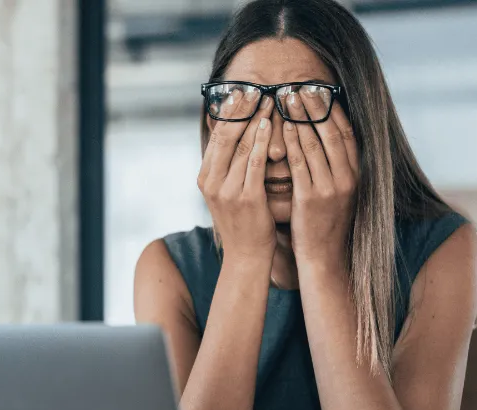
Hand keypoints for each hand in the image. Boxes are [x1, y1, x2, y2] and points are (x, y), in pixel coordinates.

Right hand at [197, 91, 276, 261]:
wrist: (246, 256)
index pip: (216, 136)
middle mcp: (212, 182)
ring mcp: (228, 190)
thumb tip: (234, 137)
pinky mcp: (247, 198)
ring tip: (269, 99)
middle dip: (242, 108)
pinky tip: (271, 125)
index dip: (229, 111)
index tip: (241, 91)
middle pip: (226, 135)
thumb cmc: (241, 223)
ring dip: (256, 119)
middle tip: (256, 87)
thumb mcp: (226, 193)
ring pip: (242, 145)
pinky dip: (263, 141)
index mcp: (205, 177)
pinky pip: (255, 162)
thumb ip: (226, 167)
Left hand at [282, 89, 358, 264]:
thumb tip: (326, 139)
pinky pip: (299, 164)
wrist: (324, 256)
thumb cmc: (326, 223)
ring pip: (315, 144)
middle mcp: (348, 178)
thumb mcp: (339, 193)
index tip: (320, 89)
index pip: (347, 133)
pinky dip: (292, 142)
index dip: (333, 109)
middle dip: (315, 106)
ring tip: (286, 97)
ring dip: (300, 117)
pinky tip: (282, 126)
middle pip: (331, 132)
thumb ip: (335, 167)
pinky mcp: (311, 199)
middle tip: (300, 85)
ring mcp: (331, 188)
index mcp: (357, 175)